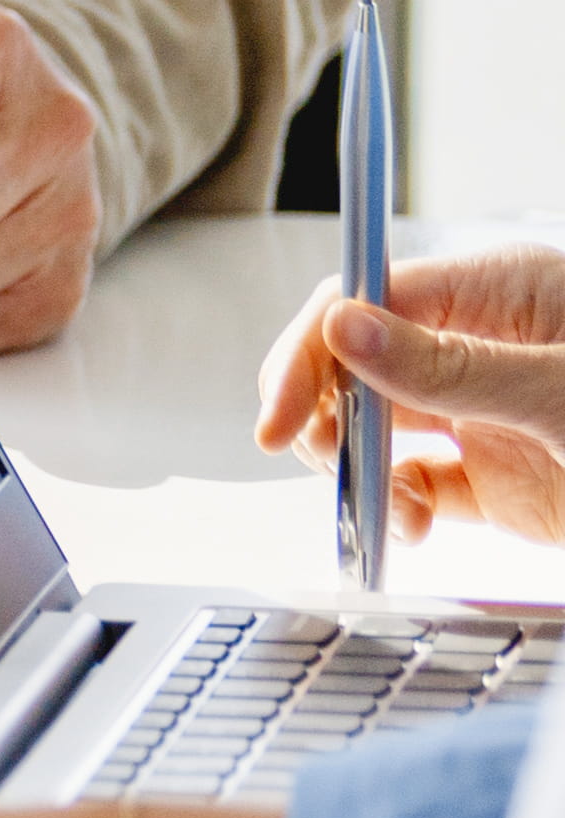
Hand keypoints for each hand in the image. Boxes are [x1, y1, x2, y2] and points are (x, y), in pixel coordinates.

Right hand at [258, 243, 564, 545]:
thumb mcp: (554, 390)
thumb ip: (450, 365)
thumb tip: (342, 329)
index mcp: (499, 293)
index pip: (370, 299)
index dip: (312, 353)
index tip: (281, 415)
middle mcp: (481, 343)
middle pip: (354, 362)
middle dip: (324, 416)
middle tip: (325, 461)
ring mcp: (480, 409)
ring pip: (371, 426)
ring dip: (356, 471)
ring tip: (382, 504)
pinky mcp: (489, 471)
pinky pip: (414, 483)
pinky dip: (394, 508)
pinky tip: (406, 524)